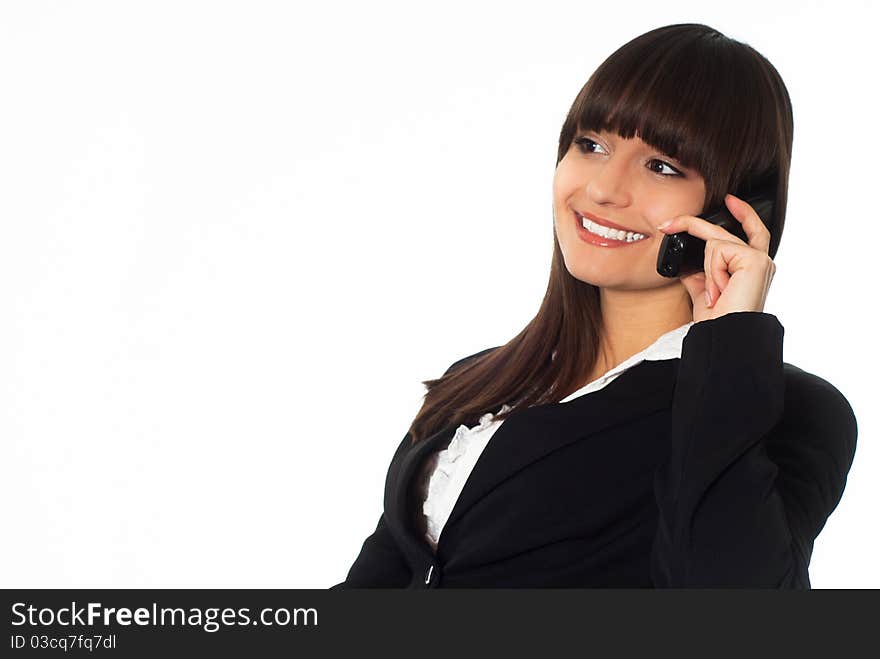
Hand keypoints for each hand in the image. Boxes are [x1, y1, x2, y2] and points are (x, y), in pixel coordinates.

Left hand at [656, 193, 776, 322]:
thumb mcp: (703, 291)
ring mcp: (760, 260)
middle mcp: (761, 262)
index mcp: (752, 268)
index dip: (743, 213)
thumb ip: (700, 273)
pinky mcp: (754, 260)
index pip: (753, 232)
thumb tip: (685, 261)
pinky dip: (712, 271)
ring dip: (707, 271)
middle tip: (666, 225)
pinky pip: (718, 250)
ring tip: (715, 294)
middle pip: (725, 231)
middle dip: (692, 224)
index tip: (729, 200)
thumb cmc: (717, 320)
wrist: (723, 336)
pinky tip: (720, 290)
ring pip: (715, 242)